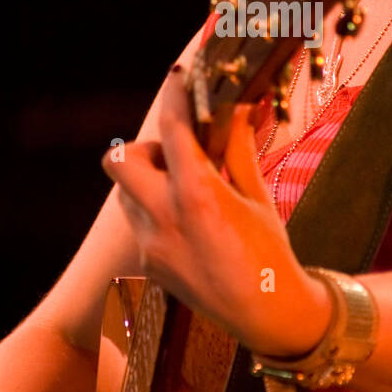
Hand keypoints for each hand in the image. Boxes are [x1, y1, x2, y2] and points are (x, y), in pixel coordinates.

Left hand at [101, 68, 330, 356]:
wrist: (268, 315)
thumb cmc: (271, 253)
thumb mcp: (257, 196)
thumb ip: (237, 150)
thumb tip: (237, 107)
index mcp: (197, 195)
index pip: (172, 128)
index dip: (174, 95)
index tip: (179, 76)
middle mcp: (165, 218)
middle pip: (120, 160)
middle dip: (144, 149)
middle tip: (178, 156)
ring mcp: (151, 245)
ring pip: (125, 193)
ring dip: (148, 182)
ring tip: (188, 192)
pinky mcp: (149, 266)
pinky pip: (139, 224)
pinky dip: (158, 213)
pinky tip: (191, 226)